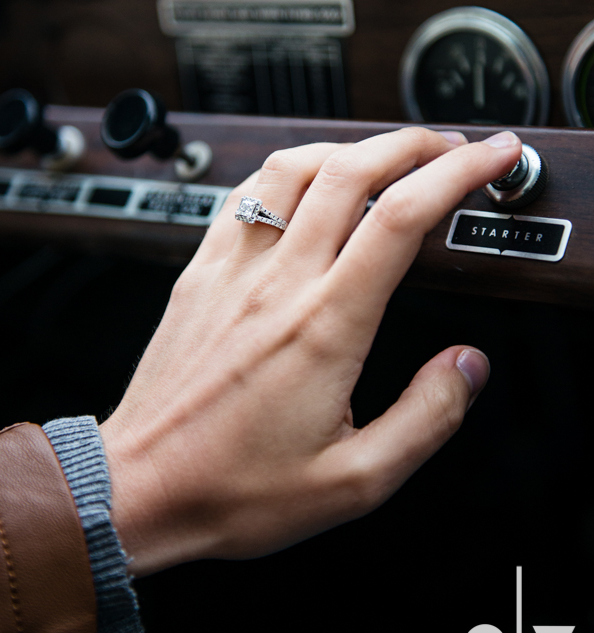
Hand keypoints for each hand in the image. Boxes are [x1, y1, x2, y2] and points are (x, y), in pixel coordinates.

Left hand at [100, 127, 521, 576]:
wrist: (139, 487)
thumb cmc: (235, 489)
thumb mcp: (355, 482)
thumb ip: (426, 419)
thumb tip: (468, 366)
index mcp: (325, 327)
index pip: (403, 217)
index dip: (459, 172)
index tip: (492, 157)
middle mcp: (278, 284)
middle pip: (353, 170)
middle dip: (415, 143)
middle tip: (453, 148)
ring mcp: (232, 271)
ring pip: (294, 167)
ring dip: (349, 145)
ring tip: (384, 154)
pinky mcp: (199, 273)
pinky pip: (244, 193)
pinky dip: (286, 169)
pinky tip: (302, 180)